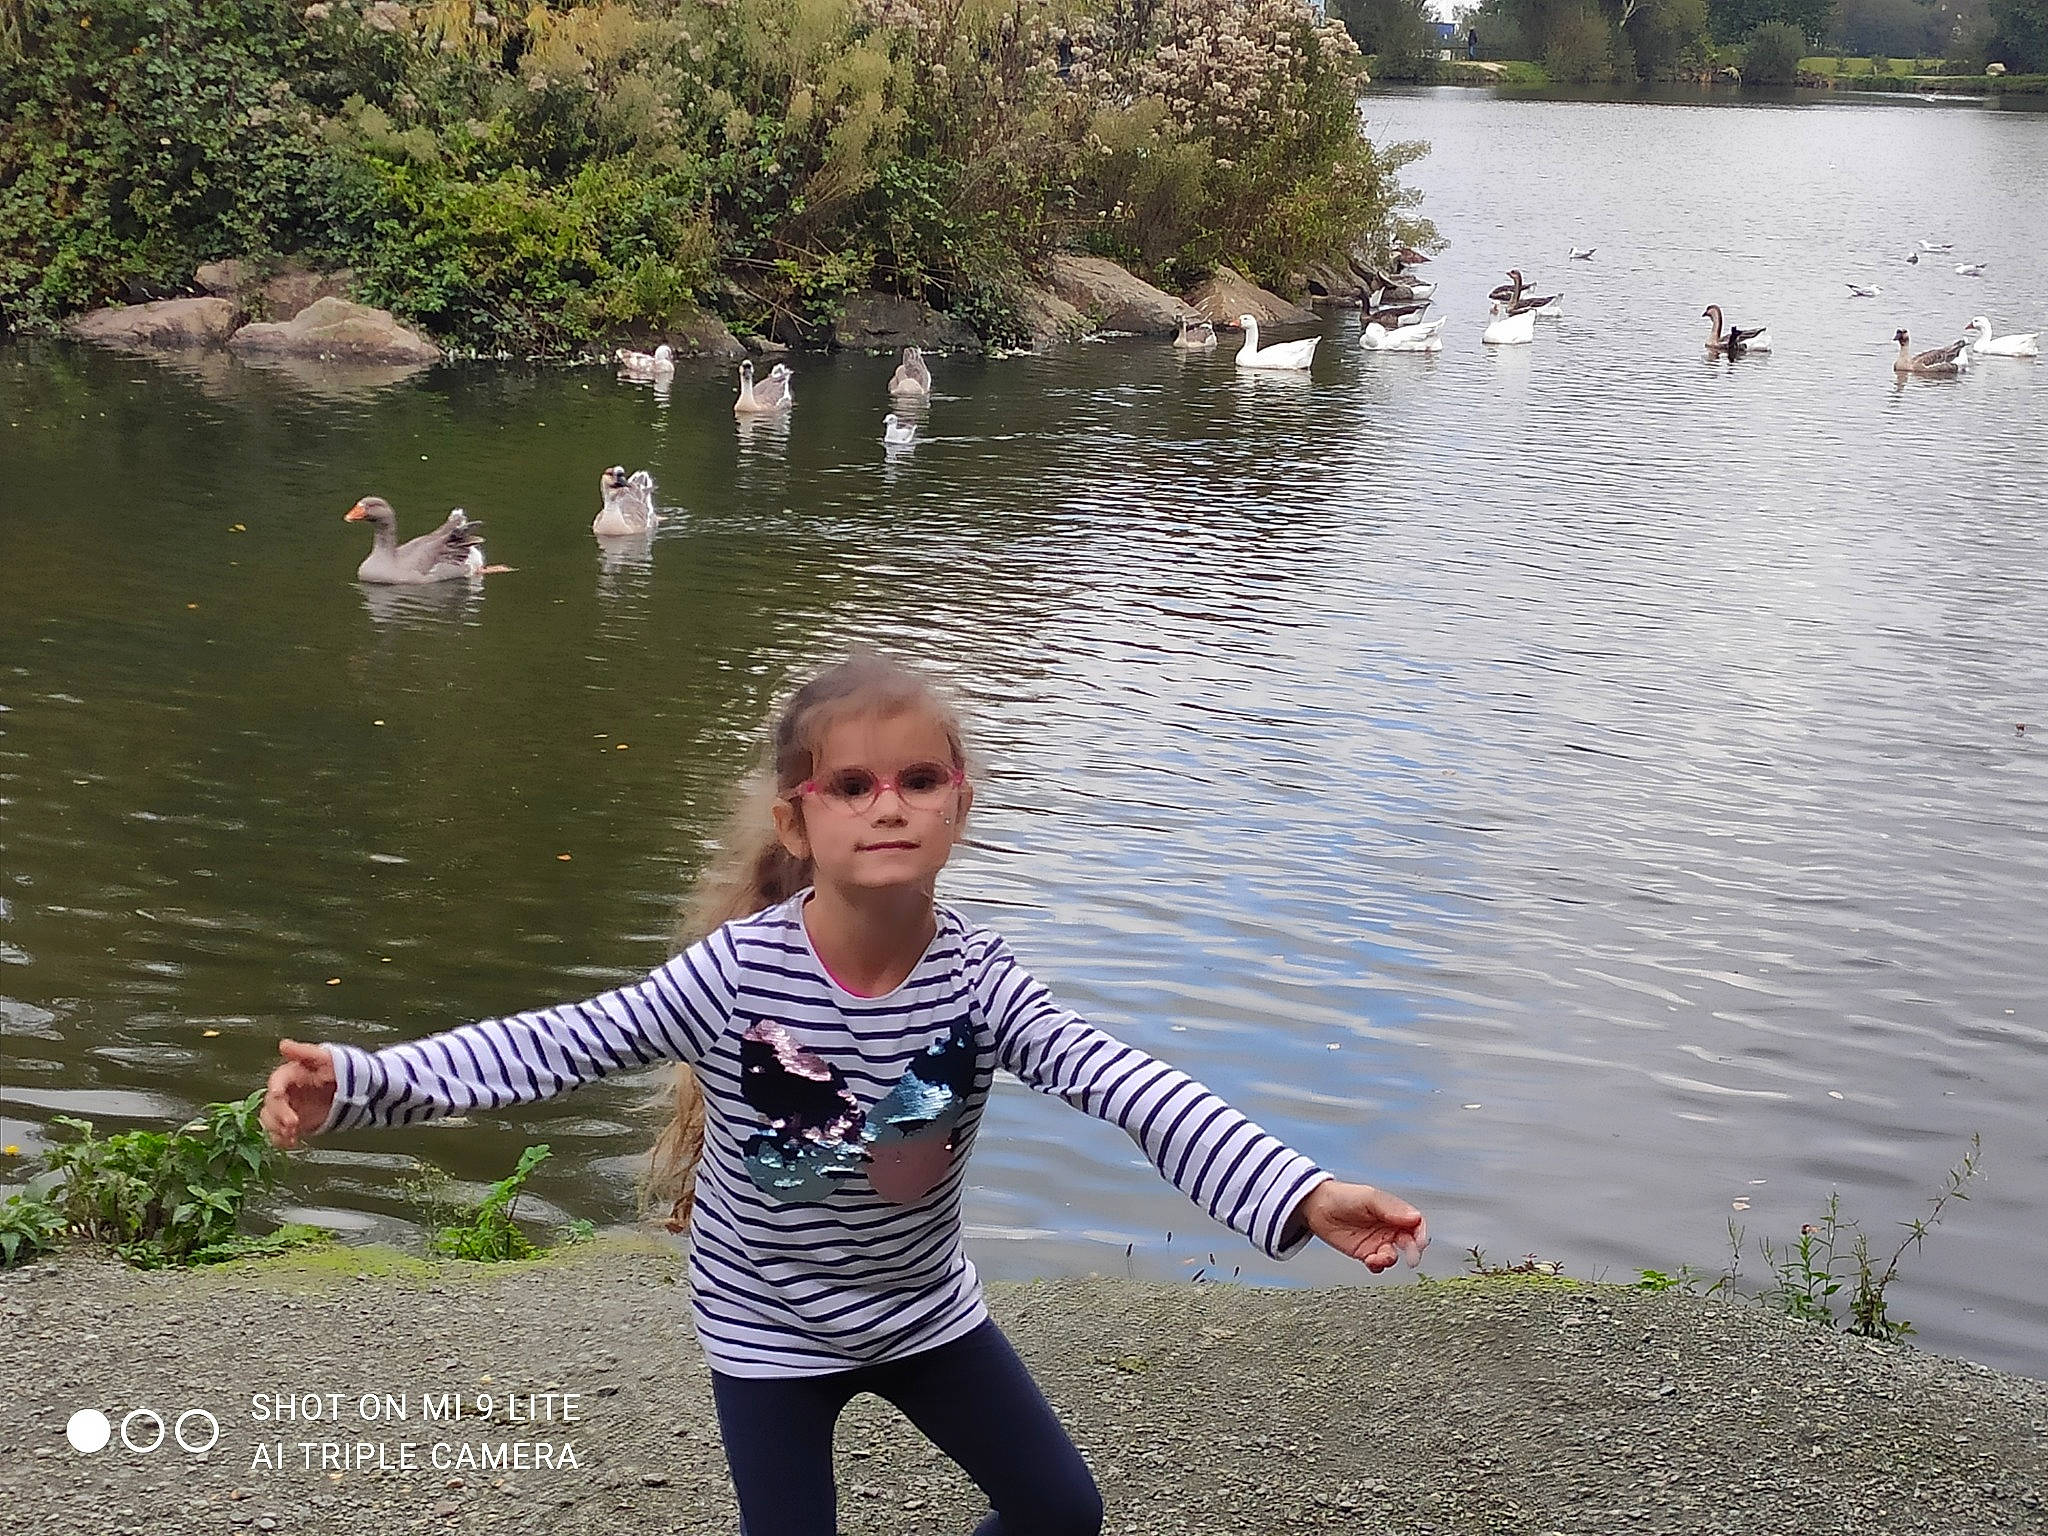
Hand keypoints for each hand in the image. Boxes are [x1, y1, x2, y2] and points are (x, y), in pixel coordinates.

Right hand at [260, 1039, 335, 1149]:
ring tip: (292, 1135)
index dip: (275, 1089)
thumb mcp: (327, 1058)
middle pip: (270, 1104)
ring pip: (269, 1120)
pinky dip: (280, 1140)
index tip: (278, 1097)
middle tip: (293, 1124)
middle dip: (278, 1115)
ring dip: (276, 1129)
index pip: (277, 1080)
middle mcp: (286, 1091)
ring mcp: (289, 1108)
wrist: (357, 1092)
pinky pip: (278, 1133)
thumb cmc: (341, 1069)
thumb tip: (283, 1044)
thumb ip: (306, 1052)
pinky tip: (291, 1143)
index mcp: (292, 1073)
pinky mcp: (294, 1123)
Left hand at [1296, 1180, 1427, 1272]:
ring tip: (1378, 1257)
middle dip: (1412, 1251)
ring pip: (1393, 1255)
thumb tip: (1414, 1217)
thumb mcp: (1368, 1197)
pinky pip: (1377, 1264)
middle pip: (1409, 1242)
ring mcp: (1377, 1241)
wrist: (1317, 1207)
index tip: (1420, 1242)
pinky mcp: (1364, 1253)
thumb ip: (1391, 1207)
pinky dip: (1377, 1266)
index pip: (1415, 1223)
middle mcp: (1388, 1227)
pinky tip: (1370, 1261)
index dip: (1421, 1233)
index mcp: (1393, 1211)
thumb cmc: (1343, 1196)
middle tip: (1410, 1258)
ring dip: (1390, 1259)